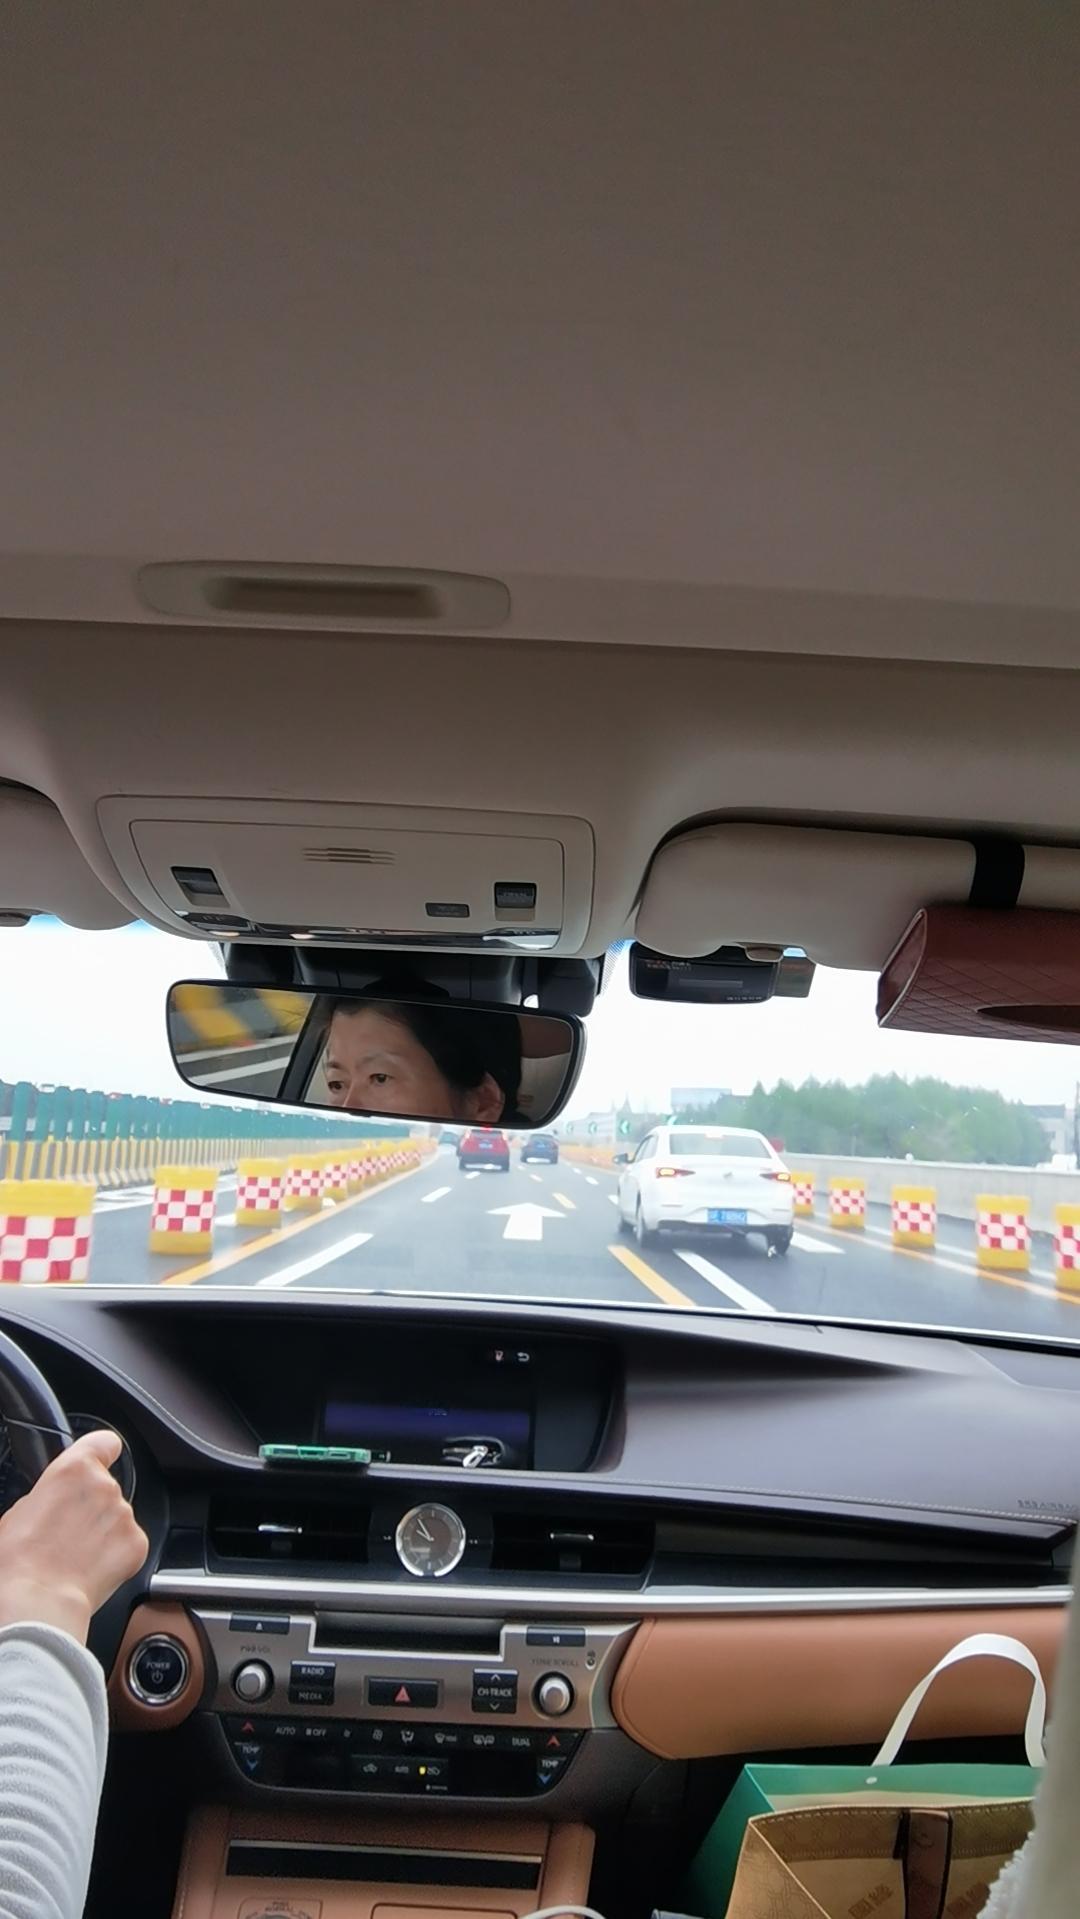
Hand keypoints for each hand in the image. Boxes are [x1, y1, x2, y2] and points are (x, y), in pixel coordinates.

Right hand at [0, 1429, 148, 1643]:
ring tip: (76, 1557)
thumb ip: (49, 1494)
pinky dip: (116, 1556)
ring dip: (103, 1532)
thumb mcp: (20, 1512)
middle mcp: (105, 1486)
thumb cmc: (18, 1560)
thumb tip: (57, 1500)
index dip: (101, 1453)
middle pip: (106, 1488)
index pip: (104, 1442)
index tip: (100, 1461)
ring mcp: (124, 1515)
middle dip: (93, 1507)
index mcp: (74, 1469)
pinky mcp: (137, 1544)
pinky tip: (91, 1570)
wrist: (37, 1600)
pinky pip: (128, 1544)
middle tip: (69, 1532)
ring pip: (117, 1518)